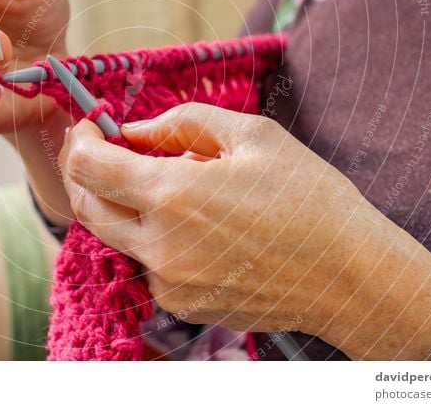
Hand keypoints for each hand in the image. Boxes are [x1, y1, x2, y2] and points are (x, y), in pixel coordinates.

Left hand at [58, 103, 430, 359]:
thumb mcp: (254, 136)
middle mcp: (159, 245)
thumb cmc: (310, 200)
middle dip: (87, 173)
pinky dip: (155, 239)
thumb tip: (136, 130)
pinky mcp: (183, 305)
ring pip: (117, 237)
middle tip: (108, 150)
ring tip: (174, 187)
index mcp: (173, 194)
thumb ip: (183, 123)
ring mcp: (169, 282)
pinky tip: (199, 227)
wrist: (351, 277)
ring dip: (124, 207)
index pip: (88, 167)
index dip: (79, 140)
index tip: (90, 126)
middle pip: (86, 207)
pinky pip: (148, 264)